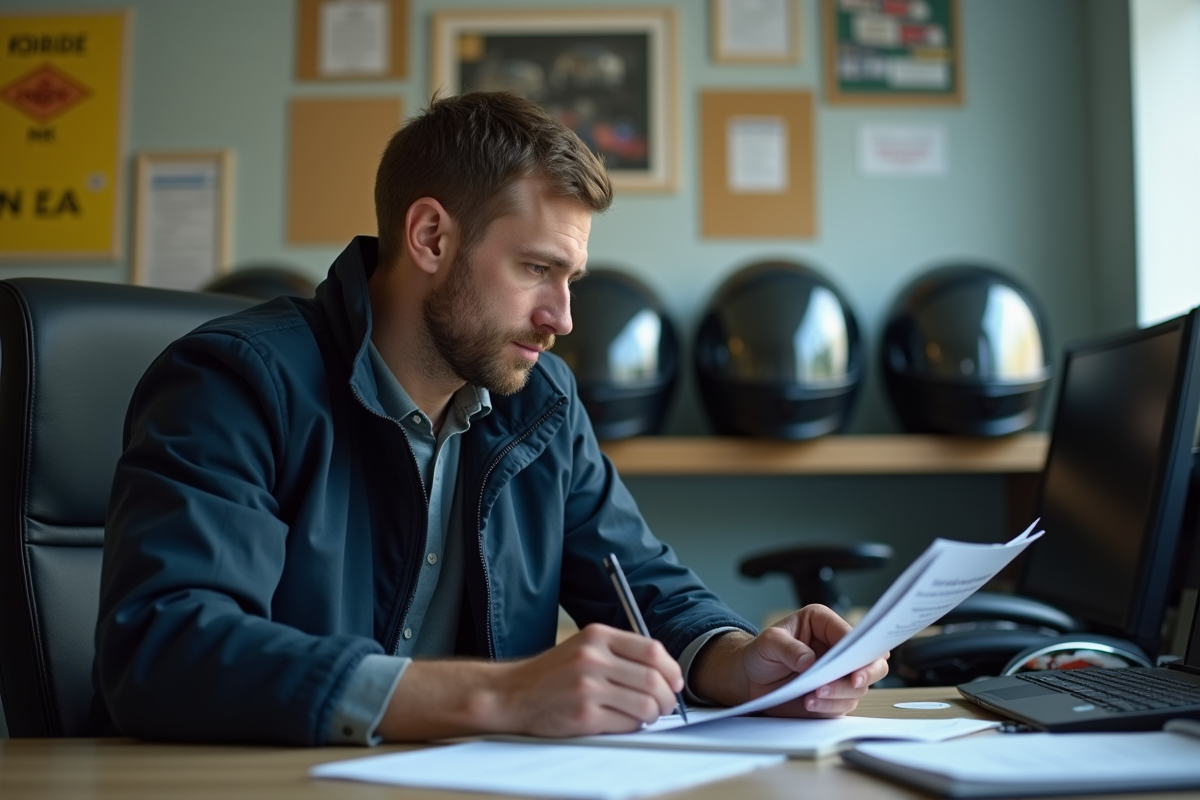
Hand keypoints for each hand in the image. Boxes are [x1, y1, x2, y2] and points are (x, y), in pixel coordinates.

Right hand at [493, 624, 683, 735]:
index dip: (671, 669)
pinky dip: (634, 726)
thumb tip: (665, 671)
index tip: (674, 682)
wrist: (514, 694)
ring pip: (645, 704)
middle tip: (666, 705)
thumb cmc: (553, 673)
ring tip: (648, 715)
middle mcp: (592, 658)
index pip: (652, 650)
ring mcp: (587, 687)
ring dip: (654, 714)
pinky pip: (627, 724)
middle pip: (653, 679)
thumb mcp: (584, 647)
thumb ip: (620, 652)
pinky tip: (626, 721)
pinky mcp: (584, 716)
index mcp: (597, 636)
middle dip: (668, 697)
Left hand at [689, 605, 888, 717]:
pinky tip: (809, 703)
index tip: (853, 661)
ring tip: (813, 696)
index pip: (850, 633)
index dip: (857, 647)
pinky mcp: (834, 696)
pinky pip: (842, 705)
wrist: (750, 679)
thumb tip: (809, 661)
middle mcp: (836, 648)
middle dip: (865, 672)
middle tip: (854, 681)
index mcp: (824, 624)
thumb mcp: (768, 642)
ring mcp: (838, 674)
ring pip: (859, 687)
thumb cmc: (760, 653)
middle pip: (870, 660)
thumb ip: (788, 648)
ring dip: (840, 693)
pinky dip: (829, 707)